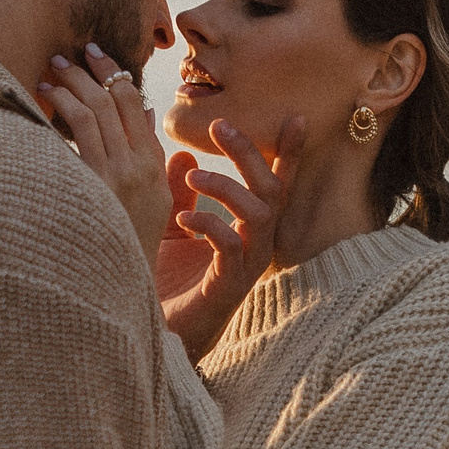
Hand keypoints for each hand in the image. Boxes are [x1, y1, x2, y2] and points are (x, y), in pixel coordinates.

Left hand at [40, 42, 173, 254]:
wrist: (120, 284)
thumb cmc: (129, 245)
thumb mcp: (155, 203)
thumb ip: (152, 159)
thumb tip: (143, 117)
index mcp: (154, 167)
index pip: (136, 107)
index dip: (115, 75)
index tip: (97, 57)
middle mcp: (139, 167)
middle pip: (115, 101)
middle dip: (90, 70)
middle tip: (68, 54)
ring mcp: (117, 175)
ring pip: (94, 110)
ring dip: (70, 83)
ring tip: (51, 70)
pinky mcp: (93, 184)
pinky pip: (77, 131)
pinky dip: (61, 107)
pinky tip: (44, 99)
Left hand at [159, 116, 300, 363]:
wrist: (152, 331)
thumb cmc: (166, 283)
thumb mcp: (171, 228)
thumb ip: (181, 195)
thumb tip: (182, 155)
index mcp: (247, 230)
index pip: (275, 184)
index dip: (289, 153)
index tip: (296, 117)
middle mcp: (256, 246)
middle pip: (271, 190)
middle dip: (249, 155)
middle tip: (220, 126)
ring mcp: (246, 267)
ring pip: (259, 215)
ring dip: (227, 187)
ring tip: (192, 175)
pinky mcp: (228, 287)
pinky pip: (232, 247)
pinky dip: (209, 224)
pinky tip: (184, 218)